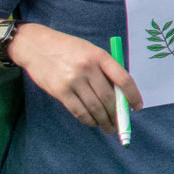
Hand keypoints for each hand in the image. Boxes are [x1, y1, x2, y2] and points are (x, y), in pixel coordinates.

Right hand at [9, 24, 141, 132]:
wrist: (36, 46)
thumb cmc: (68, 49)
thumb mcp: (90, 51)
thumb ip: (104, 70)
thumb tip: (119, 96)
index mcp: (100, 56)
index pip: (123, 79)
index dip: (133, 95)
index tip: (137, 107)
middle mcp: (88, 68)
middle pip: (109, 97)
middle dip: (117, 114)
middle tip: (121, 123)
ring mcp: (73, 80)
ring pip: (95, 107)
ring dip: (104, 121)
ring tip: (109, 128)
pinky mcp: (60, 91)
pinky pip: (78, 111)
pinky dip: (88, 120)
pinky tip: (93, 123)